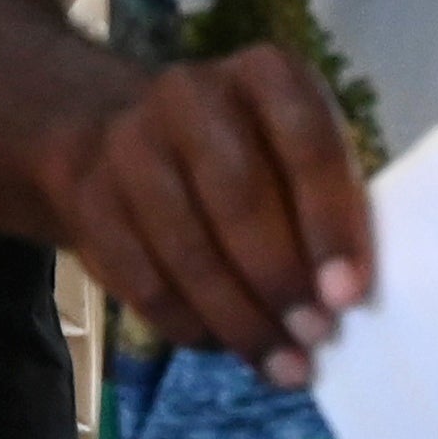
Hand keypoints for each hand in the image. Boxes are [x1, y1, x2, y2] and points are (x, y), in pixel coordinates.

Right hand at [32, 46, 373, 387]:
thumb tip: (344, 297)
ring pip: (187, 246)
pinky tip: (218, 344)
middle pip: (238, 195)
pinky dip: (185, 322)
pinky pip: (140, 276)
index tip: (347, 295)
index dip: (329, 223)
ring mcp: (131, 142)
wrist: (121, 135)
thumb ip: (325, 206)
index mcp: (265, 74)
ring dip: (238, 318)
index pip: (306, 142)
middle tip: (313, 337)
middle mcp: (192, 93)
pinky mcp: (90, 197)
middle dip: (279, 277)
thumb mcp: (293, 152)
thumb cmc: (244, 154)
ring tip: (279, 364)